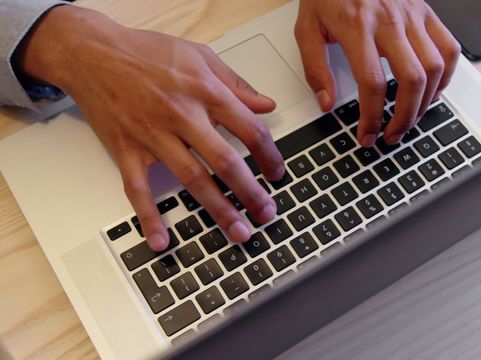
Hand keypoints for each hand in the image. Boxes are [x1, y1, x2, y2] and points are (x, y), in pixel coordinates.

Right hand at [15, 6, 284, 250]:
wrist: (93, 52)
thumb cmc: (146, 52)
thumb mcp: (200, 57)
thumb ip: (236, 85)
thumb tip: (265, 106)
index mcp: (205, 92)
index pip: (250, 130)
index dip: (270, 155)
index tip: (277, 173)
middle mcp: (182, 115)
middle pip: (225, 160)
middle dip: (251, 192)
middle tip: (267, 214)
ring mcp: (153, 135)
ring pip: (191, 178)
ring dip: (218, 209)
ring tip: (238, 232)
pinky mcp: (126, 149)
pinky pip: (138, 188)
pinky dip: (149, 216)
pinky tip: (162, 240)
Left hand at [295, 0, 460, 146]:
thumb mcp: (307, 28)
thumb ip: (314, 68)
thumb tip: (327, 104)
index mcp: (357, 27)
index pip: (371, 83)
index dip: (372, 117)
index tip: (367, 135)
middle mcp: (389, 21)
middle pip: (411, 80)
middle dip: (404, 117)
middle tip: (392, 135)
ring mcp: (413, 16)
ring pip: (435, 68)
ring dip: (426, 103)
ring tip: (411, 119)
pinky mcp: (426, 12)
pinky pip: (449, 47)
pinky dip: (446, 76)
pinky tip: (432, 91)